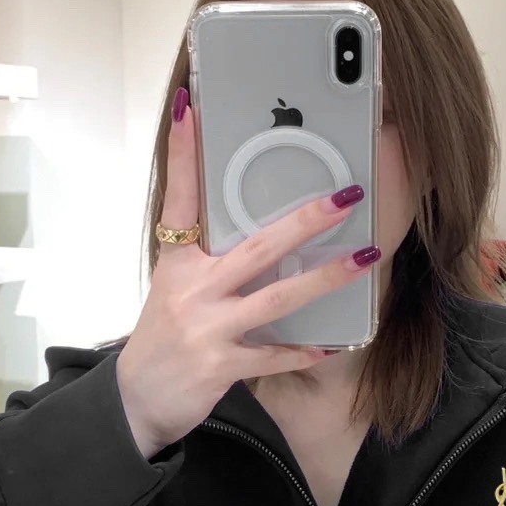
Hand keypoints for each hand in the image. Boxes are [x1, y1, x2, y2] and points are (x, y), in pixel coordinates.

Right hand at [117, 87, 380, 457]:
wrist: (138, 399)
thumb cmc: (165, 336)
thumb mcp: (175, 287)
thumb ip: (211, 258)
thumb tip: (264, 229)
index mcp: (177, 262)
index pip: (178, 197)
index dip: (184, 151)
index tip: (191, 106)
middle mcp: (191, 289)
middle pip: (256, 247)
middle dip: (305, 220)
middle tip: (345, 195)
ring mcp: (206, 328)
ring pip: (277, 297)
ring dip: (326, 279)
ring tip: (366, 258)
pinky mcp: (219, 366)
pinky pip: (272, 356)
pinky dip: (302, 351)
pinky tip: (330, 344)